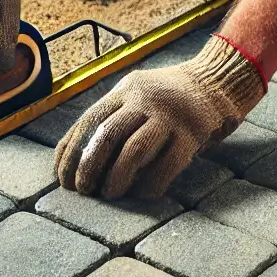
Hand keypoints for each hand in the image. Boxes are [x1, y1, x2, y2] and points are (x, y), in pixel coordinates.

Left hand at [56, 35, 265, 198]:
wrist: (214, 82)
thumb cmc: (164, 96)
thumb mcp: (134, 94)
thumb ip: (110, 115)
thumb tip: (75, 158)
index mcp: (125, 90)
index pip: (89, 121)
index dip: (71, 151)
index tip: (63, 177)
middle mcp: (144, 99)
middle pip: (108, 135)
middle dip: (90, 167)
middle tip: (84, 190)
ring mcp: (169, 115)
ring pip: (134, 151)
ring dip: (117, 178)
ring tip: (110, 194)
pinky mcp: (191, 134)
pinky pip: (167, 165)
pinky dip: (150, 184)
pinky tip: (141, 194)